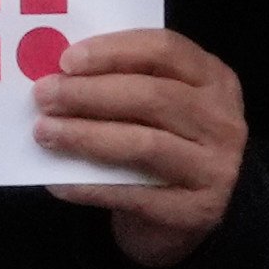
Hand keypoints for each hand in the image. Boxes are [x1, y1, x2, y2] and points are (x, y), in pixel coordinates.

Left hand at [35, 29, 245, 268]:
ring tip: (45, 132)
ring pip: (143, 143)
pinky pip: (133, 193)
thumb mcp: (160, 105)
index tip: (67, 60)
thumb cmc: (163, 144)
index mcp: (214, 79)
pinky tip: (57, 181)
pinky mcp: (196, 211)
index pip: (165, 50)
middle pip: (152, 96)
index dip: (114, 51)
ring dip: (86, 135)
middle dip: (90, 93)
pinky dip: (90, 185)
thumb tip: (60, 74)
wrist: (186, 219)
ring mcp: (216, 167)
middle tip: (44, 94)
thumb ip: (126, 83)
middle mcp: (223, 120)